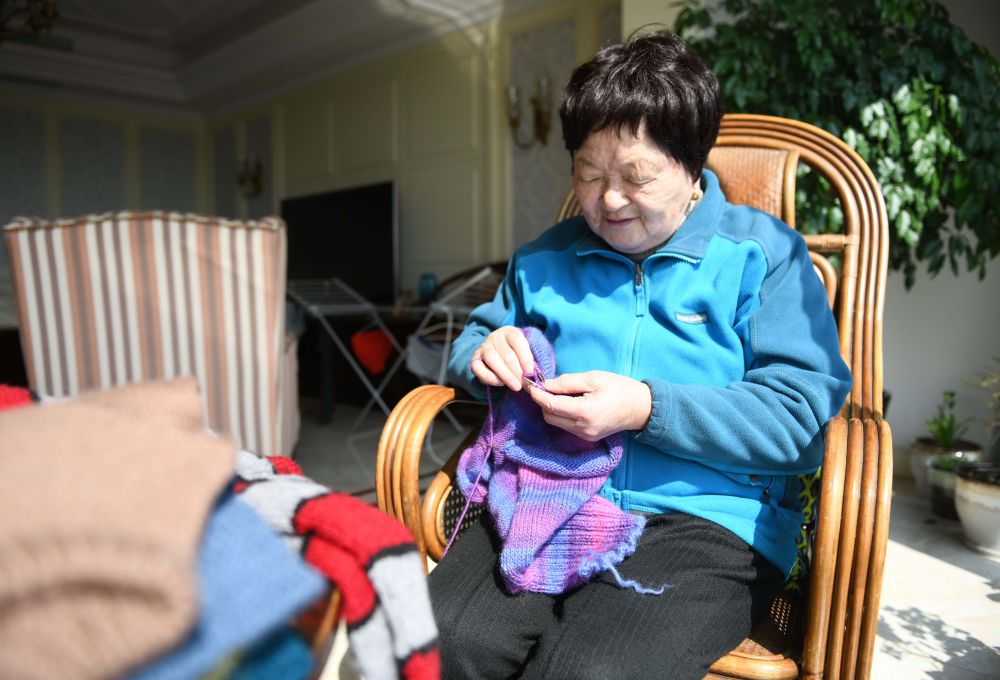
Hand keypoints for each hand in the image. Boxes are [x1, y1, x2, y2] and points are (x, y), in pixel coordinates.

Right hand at [469, 326, 534, 390]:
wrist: (503, 355)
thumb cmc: (521, 354)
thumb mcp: (531, 350)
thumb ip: (535, 358)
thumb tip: (538, 373)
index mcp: (510, 331)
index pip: (518, 342)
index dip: (525, 358)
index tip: (531, 372)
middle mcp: (495, 337)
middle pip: (506, 354)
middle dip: (518, 372)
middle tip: (526, 384)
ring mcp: (484, 347)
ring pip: (492, 360)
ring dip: (506, 375)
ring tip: (516, 386)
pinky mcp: (475, 359)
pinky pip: (478, 368)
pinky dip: (489, 378)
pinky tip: (500, 383)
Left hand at [526, 371, 651, 440]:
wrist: (641, 408)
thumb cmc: (620, 388)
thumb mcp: (593, 378)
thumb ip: (567, 382)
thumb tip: (546, 384)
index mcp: (584, 412)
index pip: (550, 405)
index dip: (537, 394)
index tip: (529, 383)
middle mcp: (582, 428)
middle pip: (549, 416)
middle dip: (543, 401)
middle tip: (543, 385)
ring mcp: (584, 435)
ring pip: (555, 422)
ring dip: (551, 408)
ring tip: (556, 392)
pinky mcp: (587, 437)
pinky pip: (565, 426)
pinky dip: (561, 414)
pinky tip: (567, 402)